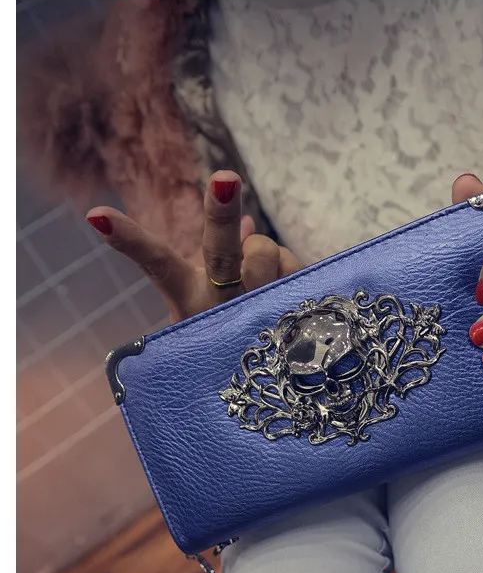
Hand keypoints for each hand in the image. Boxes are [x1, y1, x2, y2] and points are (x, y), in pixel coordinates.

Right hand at [87, 167, 299, 323]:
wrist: (263, 393)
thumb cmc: (228, 334)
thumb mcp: (214, 298)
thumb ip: (224, 259)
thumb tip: (250, 224)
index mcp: (189, 298)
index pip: (155, 263)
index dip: (128, 239)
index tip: (97, 217)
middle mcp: (218, 306)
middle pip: (220, 253)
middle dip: (220, 213)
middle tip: (224, 179)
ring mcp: (255, 312)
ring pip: (263, 248)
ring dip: (266, 254)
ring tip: (262, 283)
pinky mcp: (291, 315)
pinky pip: (294, 265)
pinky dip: (290, 270)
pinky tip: (283, 298)